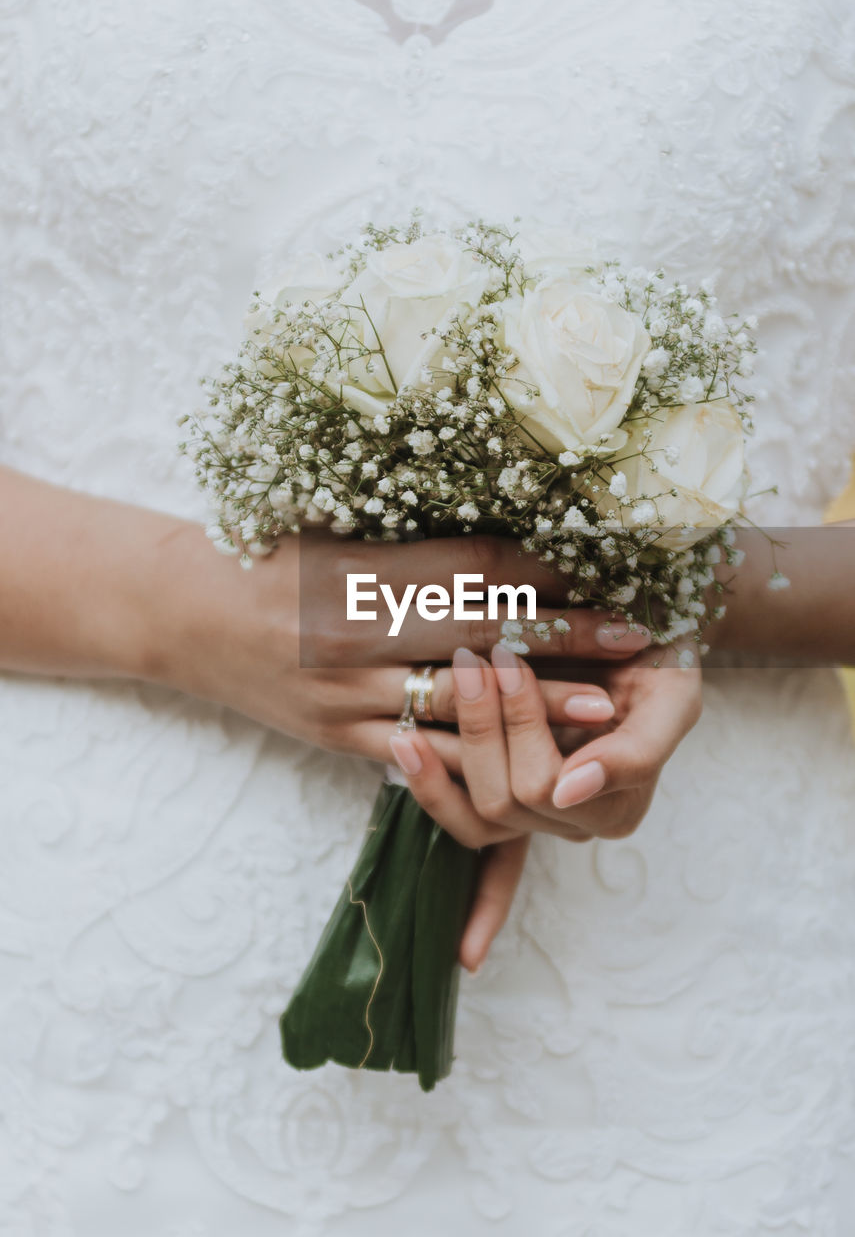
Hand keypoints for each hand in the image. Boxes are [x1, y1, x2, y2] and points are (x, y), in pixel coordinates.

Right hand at [148, 526, 653, 771]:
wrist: (185, 616)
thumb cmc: (268, 558)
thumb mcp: (337, 530)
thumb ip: (414, 540)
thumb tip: (510, 532)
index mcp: (363, 573)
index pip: (475, 570)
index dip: (547, 571)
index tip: (606, 569)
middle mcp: (358, 639)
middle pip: (484, 638)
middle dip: (566, 640)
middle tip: (635, 642)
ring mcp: (347, 697)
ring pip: (462, 708)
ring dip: (539, 710)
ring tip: (608, 709)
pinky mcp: (337, 739)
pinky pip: (419, 754)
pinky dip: (477, 754)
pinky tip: (527, 754)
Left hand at [388, 641, 701, 969]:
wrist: (638, 636)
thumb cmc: (662, 661)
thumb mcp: (673, 698)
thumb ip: (637, 752)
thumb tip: (567, 793)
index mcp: (617, 807)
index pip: (552, 785)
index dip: (522, 720)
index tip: (505, 657)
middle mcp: (573, 822)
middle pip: (509, 798)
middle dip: (485, 724)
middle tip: (474, 658)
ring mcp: (533, 815)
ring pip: (478, 812)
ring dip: (450, 752)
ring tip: (441, 687)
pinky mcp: (498, 797)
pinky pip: (459, 818)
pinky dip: (429, 784)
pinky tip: (404, 742)